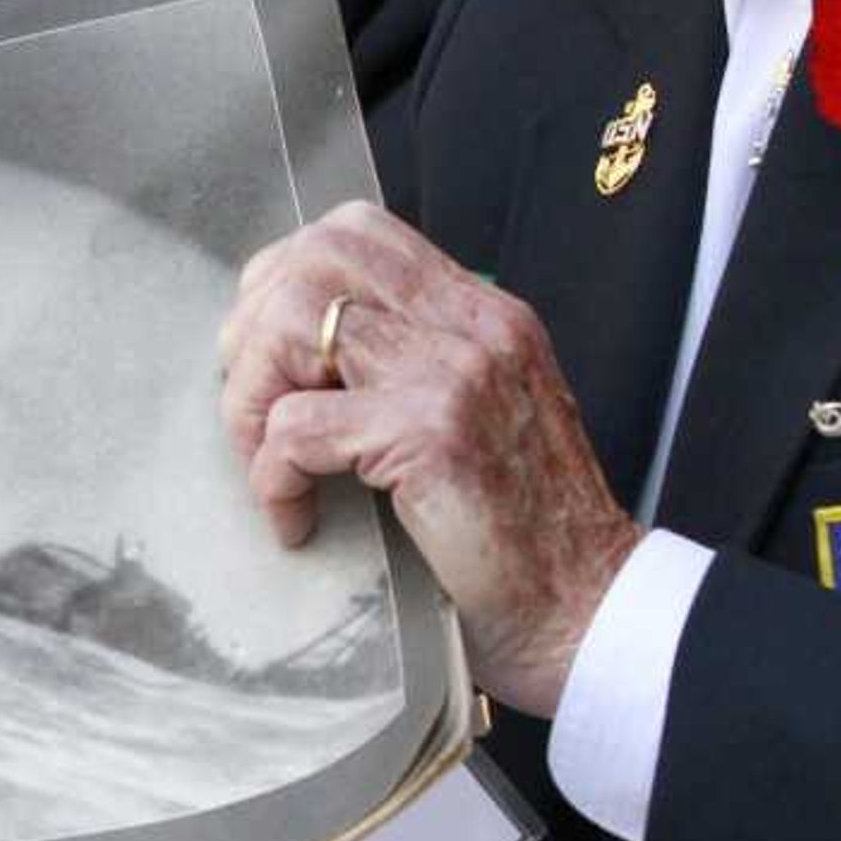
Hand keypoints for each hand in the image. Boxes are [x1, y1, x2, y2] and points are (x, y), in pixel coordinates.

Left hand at [216, 203, 639, 713]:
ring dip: (251, 400)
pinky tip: (298, 519)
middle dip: (253, 329)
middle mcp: (471, 326)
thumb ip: (417, 364)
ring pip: (292, 327)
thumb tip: (303, 355)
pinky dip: (274, 478)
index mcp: (484, 313)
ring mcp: (451, 375)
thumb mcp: (483, 413)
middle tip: (252, 408)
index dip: (287, 277)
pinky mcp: (428, 436)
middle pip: (313, 260)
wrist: (589, 608)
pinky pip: (296, 427)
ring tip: (267, 463)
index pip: (357, 233)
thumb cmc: (525, 532)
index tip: (268, 351)